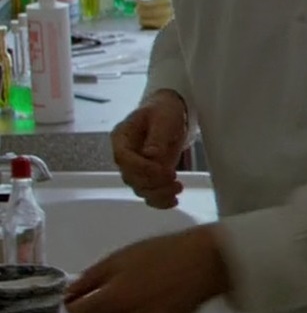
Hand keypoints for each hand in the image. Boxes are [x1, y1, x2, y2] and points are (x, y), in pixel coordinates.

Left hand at [64, 226, 232, 312]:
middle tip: (111, 289)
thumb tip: (70, 292)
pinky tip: (140, 307)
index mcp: (115, 297)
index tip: (83, 292)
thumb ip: (91, 276)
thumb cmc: (166, 252)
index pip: (77, 311)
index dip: (76, 300)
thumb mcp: (122, 256)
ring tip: (128, 298)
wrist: (207, 262)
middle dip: (97, 308)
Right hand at [111, 89, 187, 208]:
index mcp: (121, 138)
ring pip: (139, 188)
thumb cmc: (164, 110)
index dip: (141, 168)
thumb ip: (157, 136)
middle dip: (153, 183)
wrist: (170, 111)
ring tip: (178, 189)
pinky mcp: (148, 174)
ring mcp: (136, 166)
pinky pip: (148, 192)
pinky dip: (159, 200)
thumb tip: (150, 155)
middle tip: (175, 181)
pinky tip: (172, 201)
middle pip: (130, 177)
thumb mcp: (163, 117)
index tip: (163, 170)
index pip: (123, 158)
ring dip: (158, 193)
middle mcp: (125, 155)